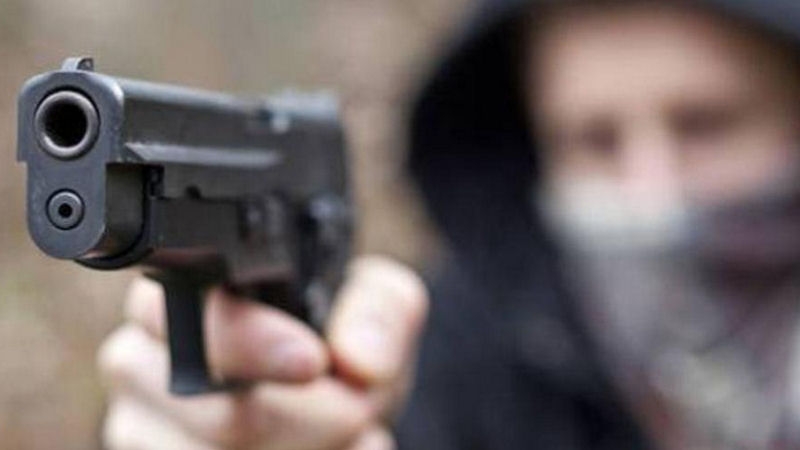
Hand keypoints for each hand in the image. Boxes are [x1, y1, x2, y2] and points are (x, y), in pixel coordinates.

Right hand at [97, 256, 427, 449]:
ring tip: (346, 431)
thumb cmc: (335, 346)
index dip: (250, 341)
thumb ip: (378, 311)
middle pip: (218, 412)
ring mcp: (143, 432)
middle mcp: (142, 364)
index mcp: (182, 297)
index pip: (184, 312)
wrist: (331, 404)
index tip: (313, 361)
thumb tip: (360, 360)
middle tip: (355, 407)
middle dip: (307, 419)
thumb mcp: (374, 307)